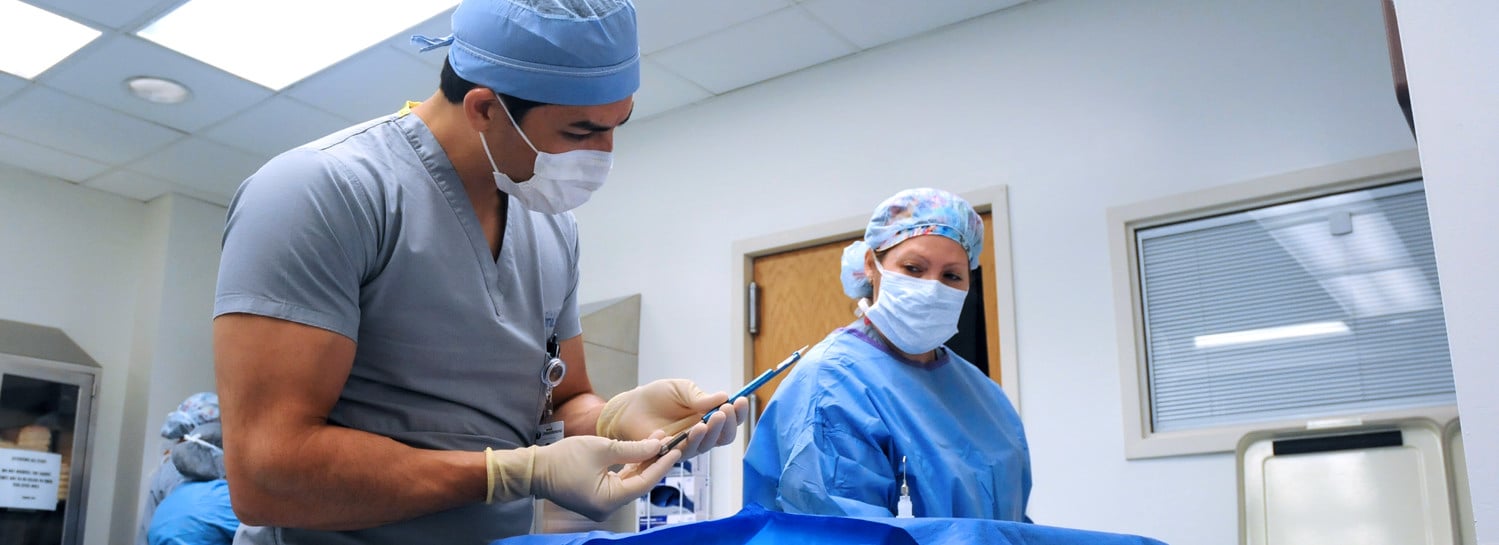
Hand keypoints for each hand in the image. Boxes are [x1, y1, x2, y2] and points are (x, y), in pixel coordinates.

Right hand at [486, 435, 680, 520]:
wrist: (534, 469)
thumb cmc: (562, 459)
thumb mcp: (601, 449)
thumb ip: (632, 449)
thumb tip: (656, 446)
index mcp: (609, 501)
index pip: (645, 482)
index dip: (662, 464)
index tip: (676, 449)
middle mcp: (608, 507)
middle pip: (640, 482)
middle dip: (655, 460)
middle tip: (670, 441)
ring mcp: (603, 503)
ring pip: (631, 481)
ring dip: (644, 461)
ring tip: (657, 441)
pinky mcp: (598, 496)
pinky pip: (620, 481)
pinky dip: (631, 466)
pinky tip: (641, 450)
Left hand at [597, 379, 749, 458]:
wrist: (630, 406)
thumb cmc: (657, 396)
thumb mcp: (681, 389)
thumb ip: (699, 397)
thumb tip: (724, 397)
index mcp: (708, 416)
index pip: (730, 418)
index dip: (739, 412)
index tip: (741, 400)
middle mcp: (702, 433)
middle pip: (724, 436)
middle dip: (728, 424)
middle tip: (725, 410)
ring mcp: (688, 445)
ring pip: (707, 445)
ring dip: (712, 432)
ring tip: (711, 418)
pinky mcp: (672, 454)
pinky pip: (686, 450)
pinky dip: (693, 440)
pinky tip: (695, 429)